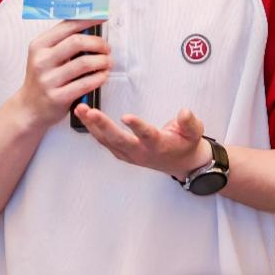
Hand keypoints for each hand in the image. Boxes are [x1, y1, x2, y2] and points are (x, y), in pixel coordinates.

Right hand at [12, 19, 110, 128]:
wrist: (29, 108)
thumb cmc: (42, 79)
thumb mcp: (44, 56)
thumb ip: (63, 42)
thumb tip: (89, 26)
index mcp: (39, 46)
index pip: (67, 26)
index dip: (88, 20)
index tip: (102, 18)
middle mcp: (41, 61)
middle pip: (77, 42)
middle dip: (98, 43)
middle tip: (107, 48)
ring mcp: (48, 80)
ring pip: (84, 63)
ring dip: (102, 61)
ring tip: (108, 62)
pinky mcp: (57, 97)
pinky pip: (85, 83)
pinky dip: (99, 78)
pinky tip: (103, 76)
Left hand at [74, 105, 212, 177]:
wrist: (181, 164)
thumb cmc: (185, 144)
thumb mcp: (195, 132)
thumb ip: (190, 122)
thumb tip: (184, 112)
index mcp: (159, 145)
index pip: (147, 135)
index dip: (138, 127)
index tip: (127, 117)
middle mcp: (141, 152)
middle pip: (119, 140)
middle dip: (102, 125)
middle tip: (90, 112)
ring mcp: (130, 154)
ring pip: (107, 141)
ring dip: (92, 126)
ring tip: (80, 110)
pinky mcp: (122, 153)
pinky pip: (105, 142)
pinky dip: (93, 130)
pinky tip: (85, 117)